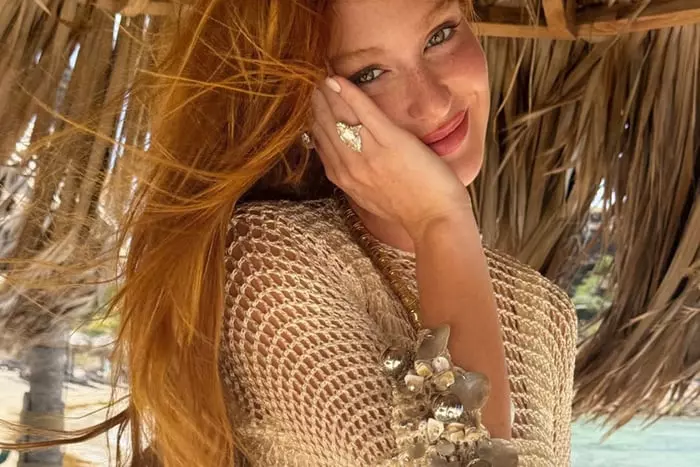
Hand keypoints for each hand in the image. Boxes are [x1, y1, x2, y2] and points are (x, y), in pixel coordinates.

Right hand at [310, 76, 469, 238]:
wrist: (435, 220)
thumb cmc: (410, 210)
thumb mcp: (370, 197)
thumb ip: (355, 177)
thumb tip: (345, 158)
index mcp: (344, 178)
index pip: (320, 141)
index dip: (315, 119)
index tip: (314, 103)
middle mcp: (350, 166)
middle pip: (325, 126)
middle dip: (317, 103)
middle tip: (313, 83)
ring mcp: (369, 153)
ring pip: (339, 117)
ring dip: (329, 94)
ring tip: (323, 77)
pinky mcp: (391, 142)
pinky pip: (364, 112)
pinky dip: (349, 93)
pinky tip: (337, 79)